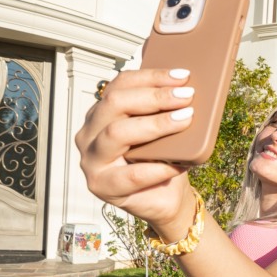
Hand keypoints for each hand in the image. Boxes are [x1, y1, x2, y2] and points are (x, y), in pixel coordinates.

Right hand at [74, 68, 196, 232]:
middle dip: (154, 97)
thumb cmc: (162, 160)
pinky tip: (179, 163)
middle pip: (115, 104)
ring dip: (155, 125)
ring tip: (185, 120)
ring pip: (117, 133)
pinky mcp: (102, 186)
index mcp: (102, 114)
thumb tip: (186, 86)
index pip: (120, 86)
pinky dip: (159, 168)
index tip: (182, 76)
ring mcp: (92, 160)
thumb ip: (164, 109)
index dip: (151, 77)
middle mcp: (90, 134)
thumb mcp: (163, 130)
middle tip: (186, 96)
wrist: (165, 199)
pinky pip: (131, 174)